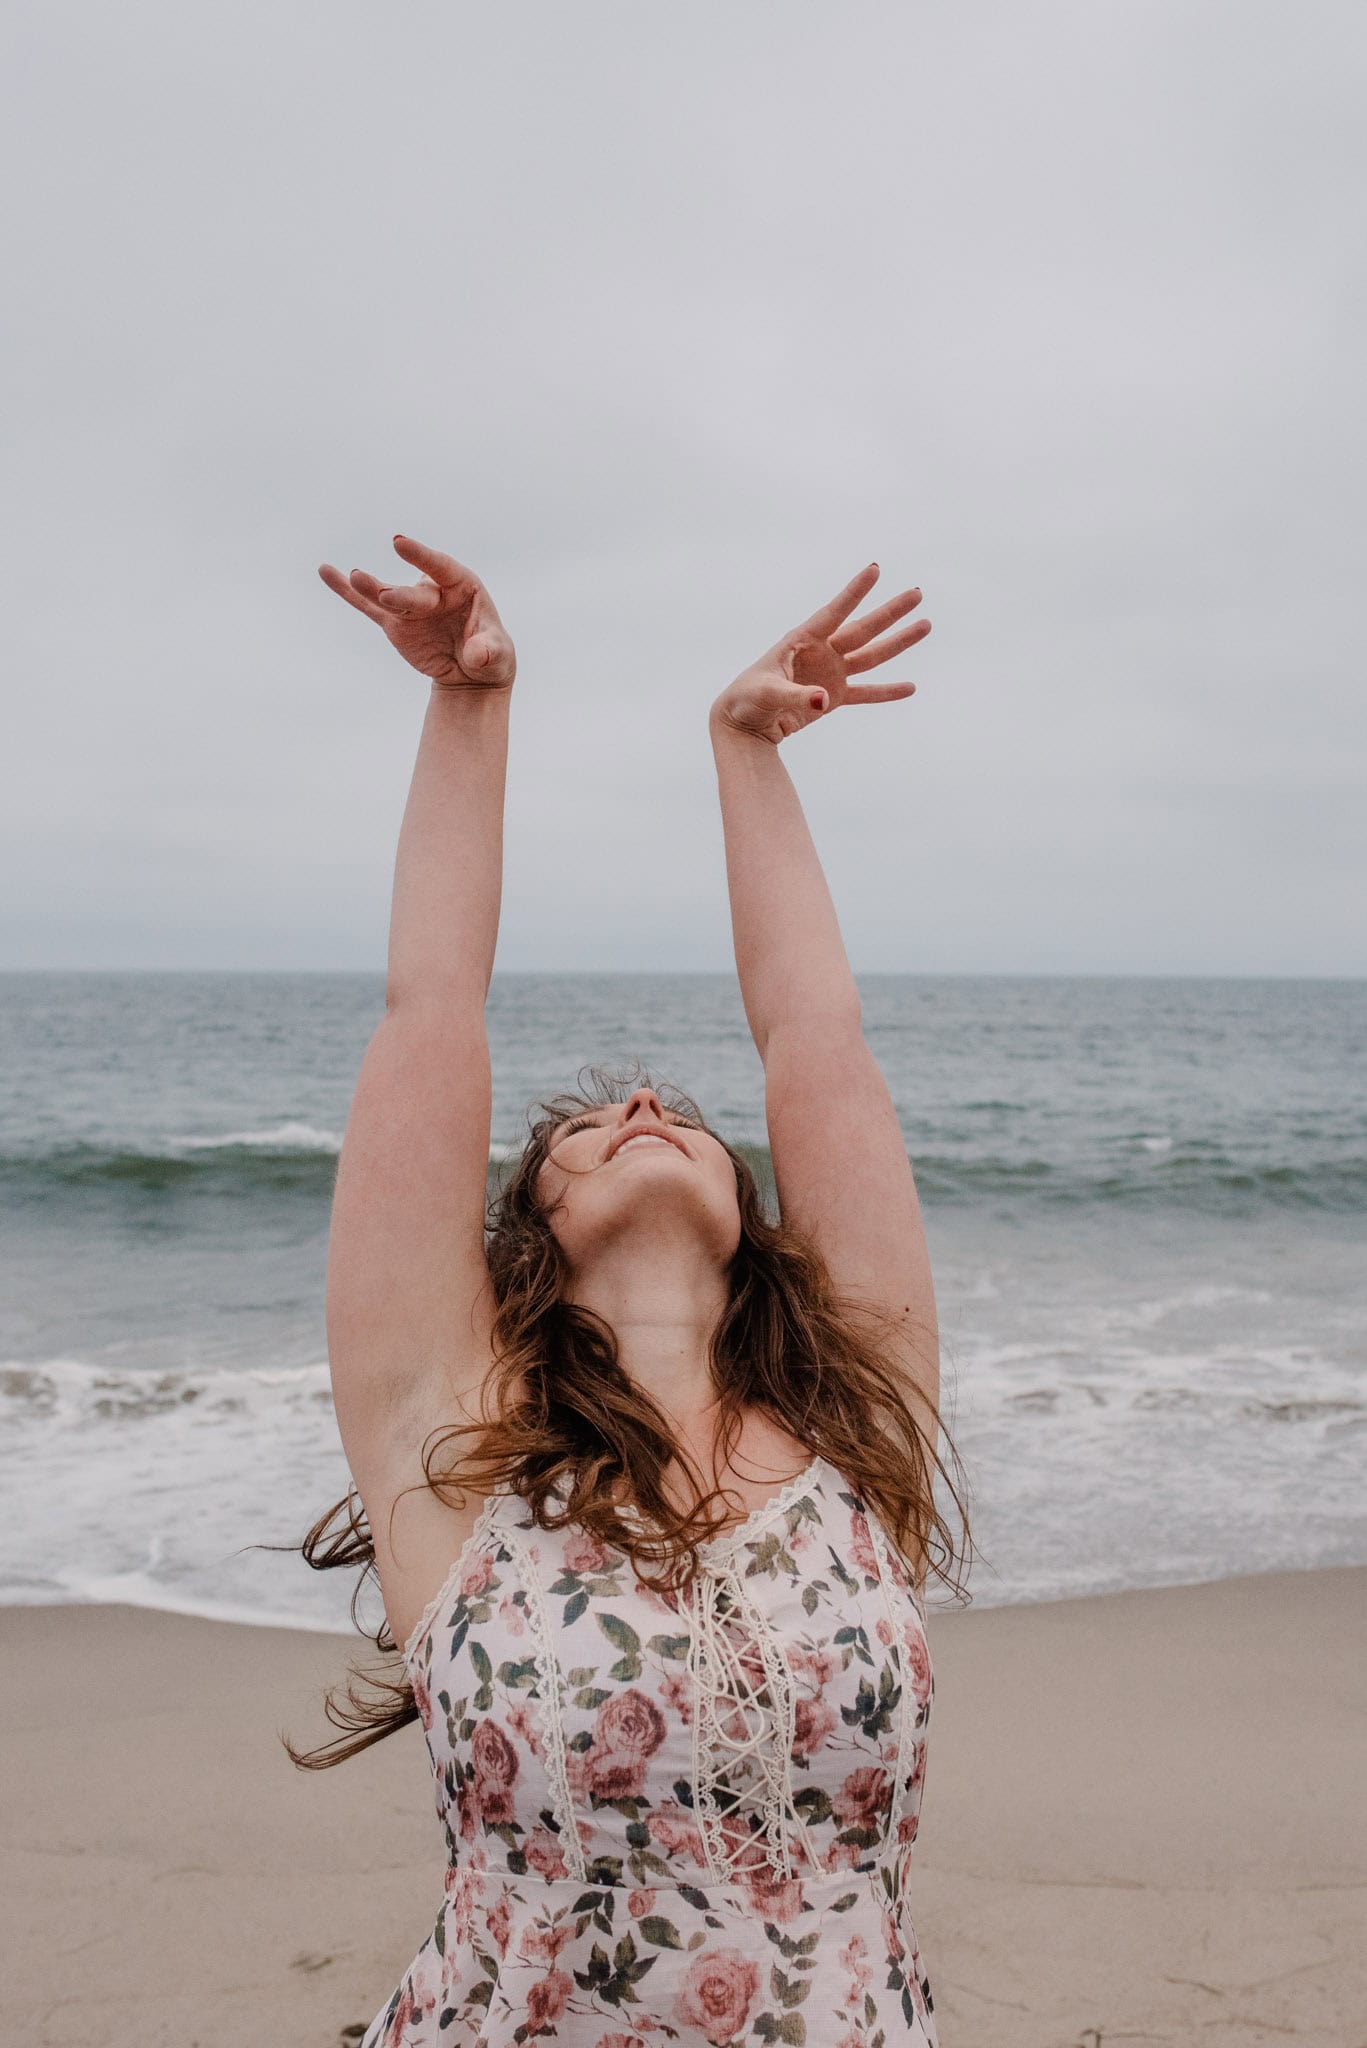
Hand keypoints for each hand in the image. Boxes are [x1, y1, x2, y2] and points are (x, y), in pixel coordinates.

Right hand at [318, 535, 515, 690]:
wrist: (472, 674)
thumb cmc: (492, 656)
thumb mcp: (498, 657)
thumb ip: (489, 651)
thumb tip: (478, 653)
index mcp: (462, 585)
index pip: (441, 566)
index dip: (420, 555)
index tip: (398, 542)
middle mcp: (434, 590)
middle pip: (414, 592)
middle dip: (401, 596)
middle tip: (385, 596)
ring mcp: (412, 606)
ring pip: (387, 597)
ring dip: (369, 589)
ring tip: (352, 578)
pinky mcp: (395, 622)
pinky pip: (368, 607)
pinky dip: (346, 593)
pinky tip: (325, 572)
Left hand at [711, 564, 928, 744]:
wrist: (744, 721)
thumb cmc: (748, 698)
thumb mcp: (767, 693)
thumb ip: (796, 696)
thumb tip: (825, 700)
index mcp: (802, 640)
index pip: (834, 612)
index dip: (854, 592)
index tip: (875, 569)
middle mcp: (822, 651)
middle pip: (863, 629)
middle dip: (890, 612)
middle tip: (917, 593)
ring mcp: (831, 673)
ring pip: (872, 655)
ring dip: (898, 642)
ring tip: (925, 625)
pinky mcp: (834, 697)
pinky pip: (866, 693)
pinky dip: (887, 692)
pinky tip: (910, 687)